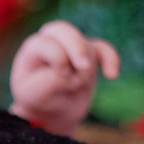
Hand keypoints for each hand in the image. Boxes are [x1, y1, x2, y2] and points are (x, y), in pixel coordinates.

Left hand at [8, 21, 119, 136]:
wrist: (51, 113)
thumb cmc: (37, 102)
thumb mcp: (33, 97)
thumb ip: (48, 83)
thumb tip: (70, 72)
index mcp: (32, 49)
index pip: (46, 43)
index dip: (57, 58)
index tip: (63, 77)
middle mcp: (51, 42)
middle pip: (64, 30)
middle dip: (76, 47)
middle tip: (83, 66)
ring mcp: (71, 48)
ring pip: (85, 48)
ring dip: (85, 71)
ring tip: (75, 88)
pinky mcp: (89, 56)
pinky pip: (103, 51)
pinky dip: (111, 60)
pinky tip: (112, 76)